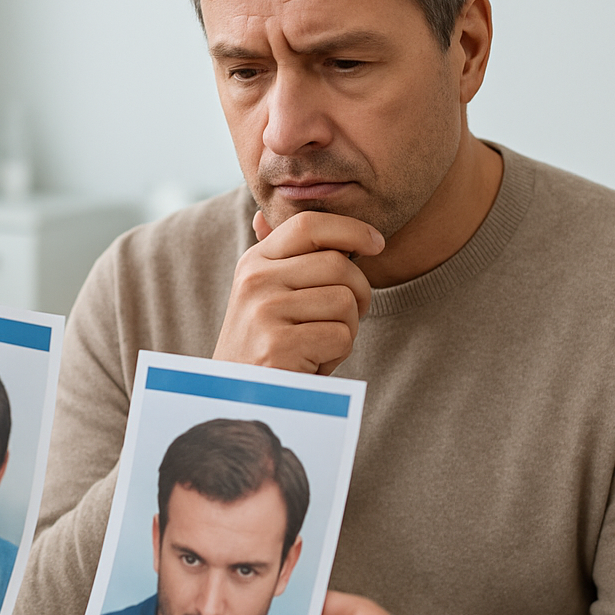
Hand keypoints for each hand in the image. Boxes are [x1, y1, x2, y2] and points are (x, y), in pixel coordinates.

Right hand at [214, 210, 384, 375]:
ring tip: (317, 345)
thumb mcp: (262, 295)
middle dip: (359, 293)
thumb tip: (262, 216)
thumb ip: (277, 259)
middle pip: (339, 265)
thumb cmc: (264, 346)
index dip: (351, 228)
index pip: (309, 225)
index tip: (376, 242)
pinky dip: (337, 355)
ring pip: (345, 301)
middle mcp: (255, 281)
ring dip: (346, 329)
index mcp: (254, 262)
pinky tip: (311, 364)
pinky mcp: (279, 346)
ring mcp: (265, 312)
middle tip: (346, 319)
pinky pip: (341, 336)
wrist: (238, 399)